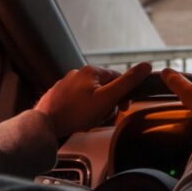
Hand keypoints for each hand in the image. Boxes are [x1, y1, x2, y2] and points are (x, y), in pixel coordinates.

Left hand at [35, 63, 152, 137]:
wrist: (44, 125)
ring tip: (89, 121)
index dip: (123, 94)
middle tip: (103, 117)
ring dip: (95, 109)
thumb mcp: (107, 98)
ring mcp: (66, 83)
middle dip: (107, 104)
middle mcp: (78, 73)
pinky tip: (79, 120)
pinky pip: (78, 101)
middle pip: (105, 88)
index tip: (123, 108)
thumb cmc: (77, 112)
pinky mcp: (58, 94)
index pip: (118, 78)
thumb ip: (128, 82)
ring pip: (91, 95)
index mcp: (92, 71)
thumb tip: (147, 65)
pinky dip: (82, 110)